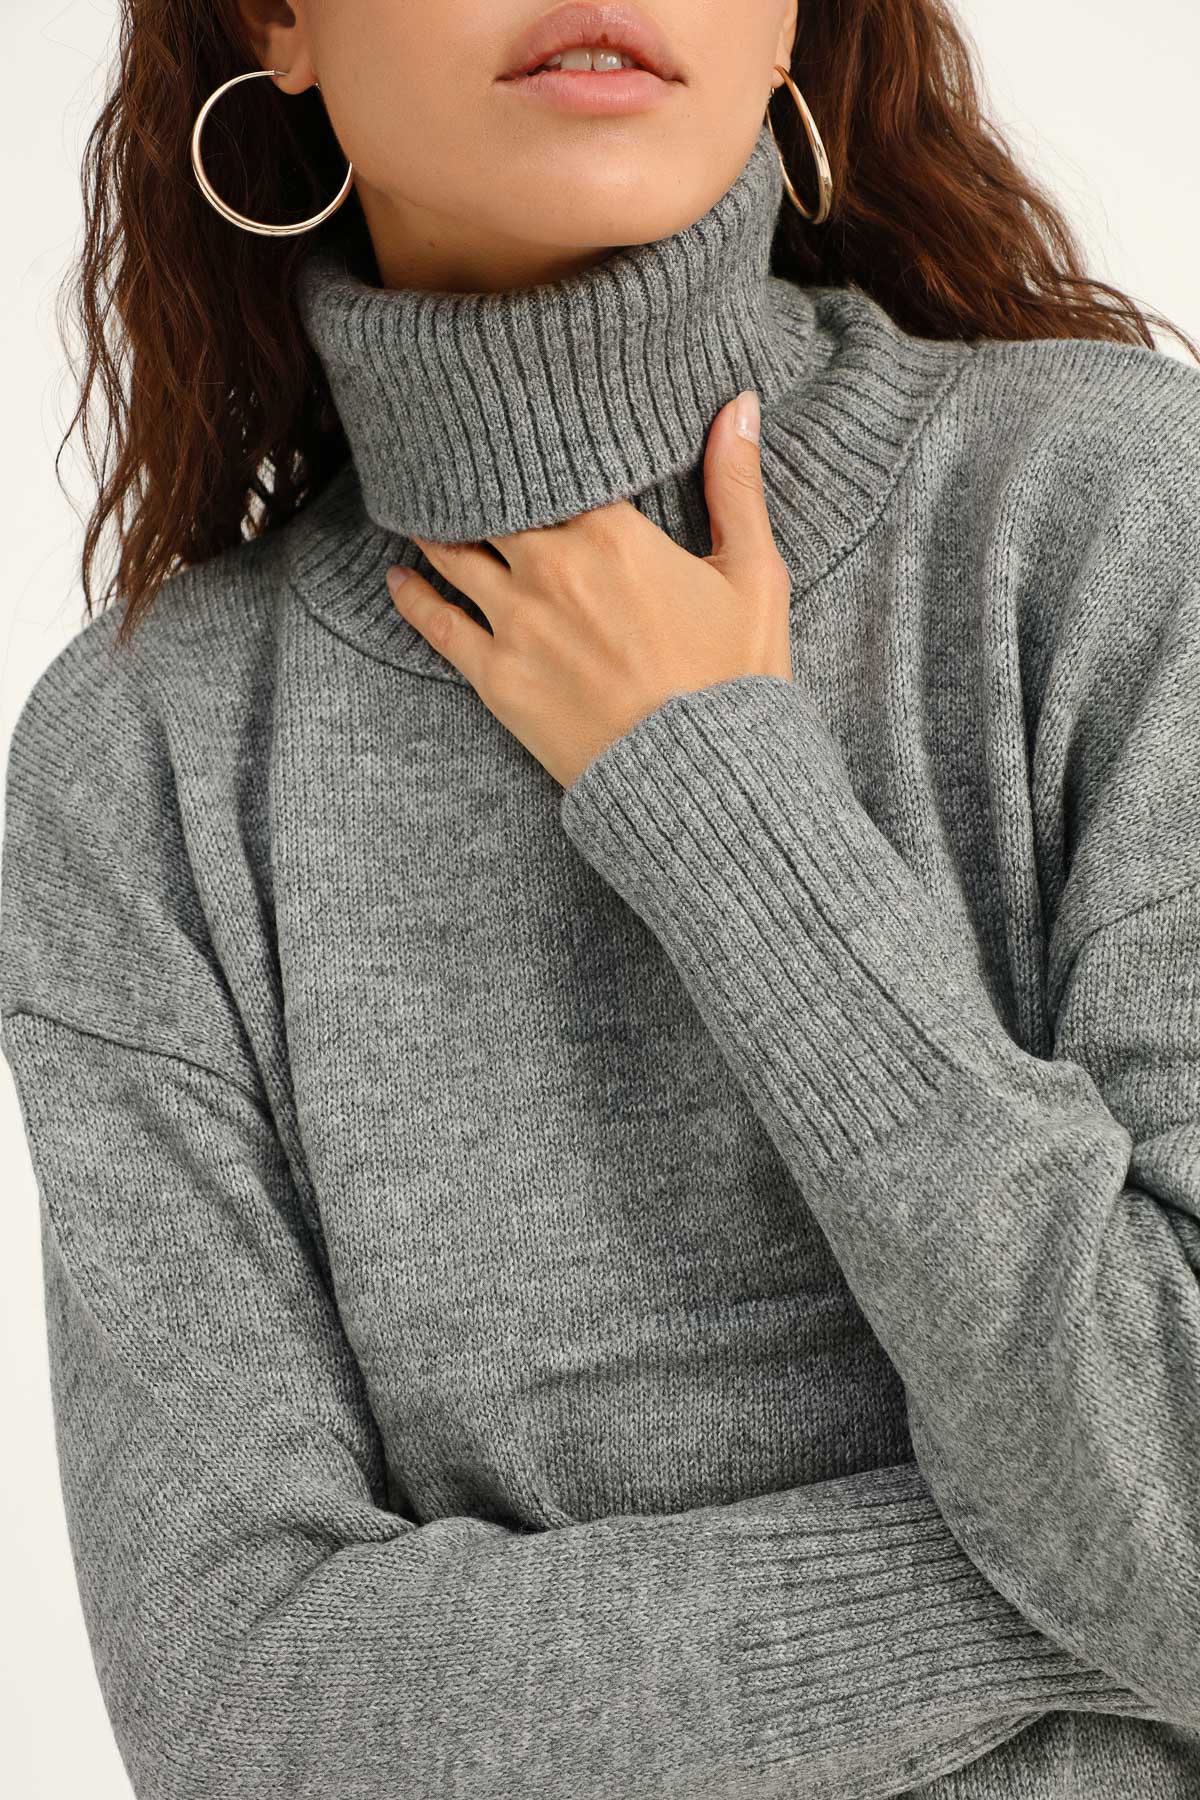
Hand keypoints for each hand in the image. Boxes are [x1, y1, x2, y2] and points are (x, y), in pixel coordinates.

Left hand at [386, 388, 793, 790]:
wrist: (702, 779)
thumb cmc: (735, 680)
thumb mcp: (754, 575)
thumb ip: (736, 484)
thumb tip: (740, 403)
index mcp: (612, 533)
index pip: (549, 465)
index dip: (529, 448)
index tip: (509, 428)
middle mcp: (552, 567)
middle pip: (492, 503)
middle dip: (472, 481)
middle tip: (450, 459)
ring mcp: (517, 623)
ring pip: (454, 553)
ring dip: (435, 528)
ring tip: (419, 510)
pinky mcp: (496, 679)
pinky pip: (436, 622)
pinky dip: (412, 595)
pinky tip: (399, 579)